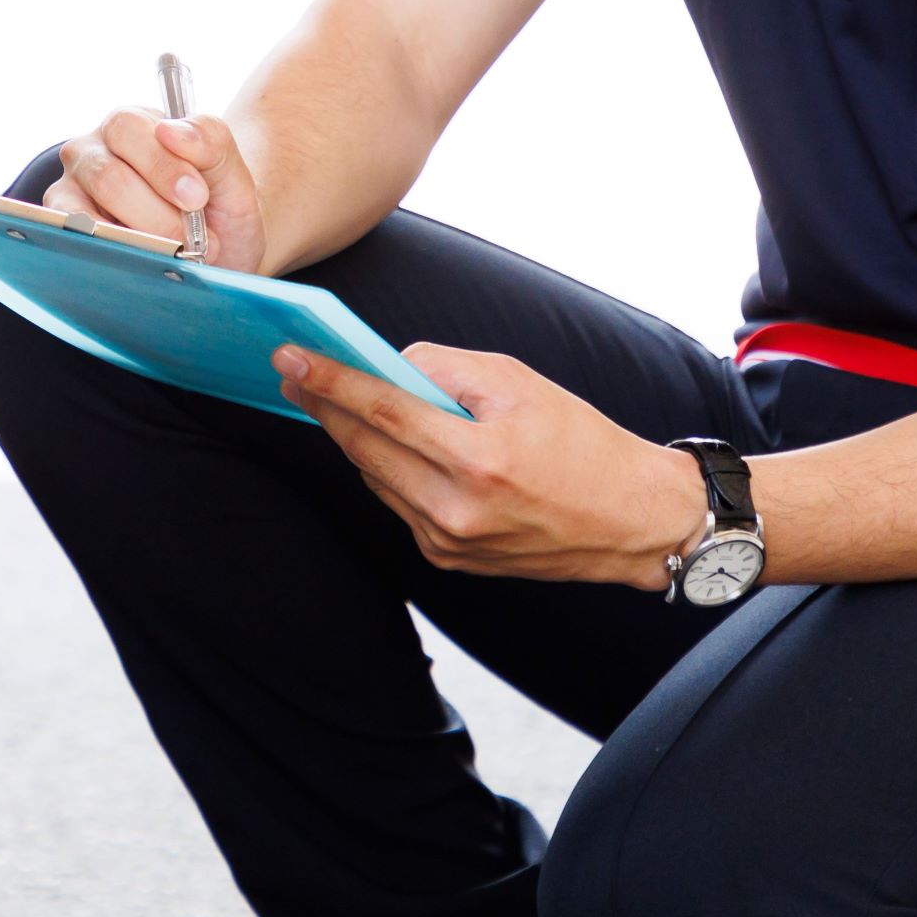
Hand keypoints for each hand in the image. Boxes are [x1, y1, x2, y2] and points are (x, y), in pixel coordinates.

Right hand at [50, 106, 266, 274]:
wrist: (220, 253)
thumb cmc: (218, 206)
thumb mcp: (229, 172)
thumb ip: (210, 140)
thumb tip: (170, 130)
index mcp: (131, 123)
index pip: (128, 128)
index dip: (162, 166)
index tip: (198, 198)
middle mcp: (93, 149)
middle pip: (107, 175)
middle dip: (155, 212)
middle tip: (189, 235)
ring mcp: (72, 188)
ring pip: (89, 213)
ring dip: (139, 237)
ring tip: (174, 251)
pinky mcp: (63, 225)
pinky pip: (73, 238)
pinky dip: (113, 252)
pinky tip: (143, 259)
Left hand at [276, 341, 708, 590]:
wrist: (627, 519)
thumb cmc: (580, 442)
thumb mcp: (518, 382)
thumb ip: (445, 368)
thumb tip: (388, 365)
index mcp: (477, 459)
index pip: (383, 410)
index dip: (330, 380)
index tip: (288, 357)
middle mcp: (456, 509)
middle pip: (364, 447)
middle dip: (324, 406)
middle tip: (294, 372)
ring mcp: (447, 541)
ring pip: (374, 477)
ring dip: (354, 438)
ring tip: (336, 400)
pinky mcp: (447, 558)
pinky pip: (397, 502)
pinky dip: (387, 469)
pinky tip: (390, 444)